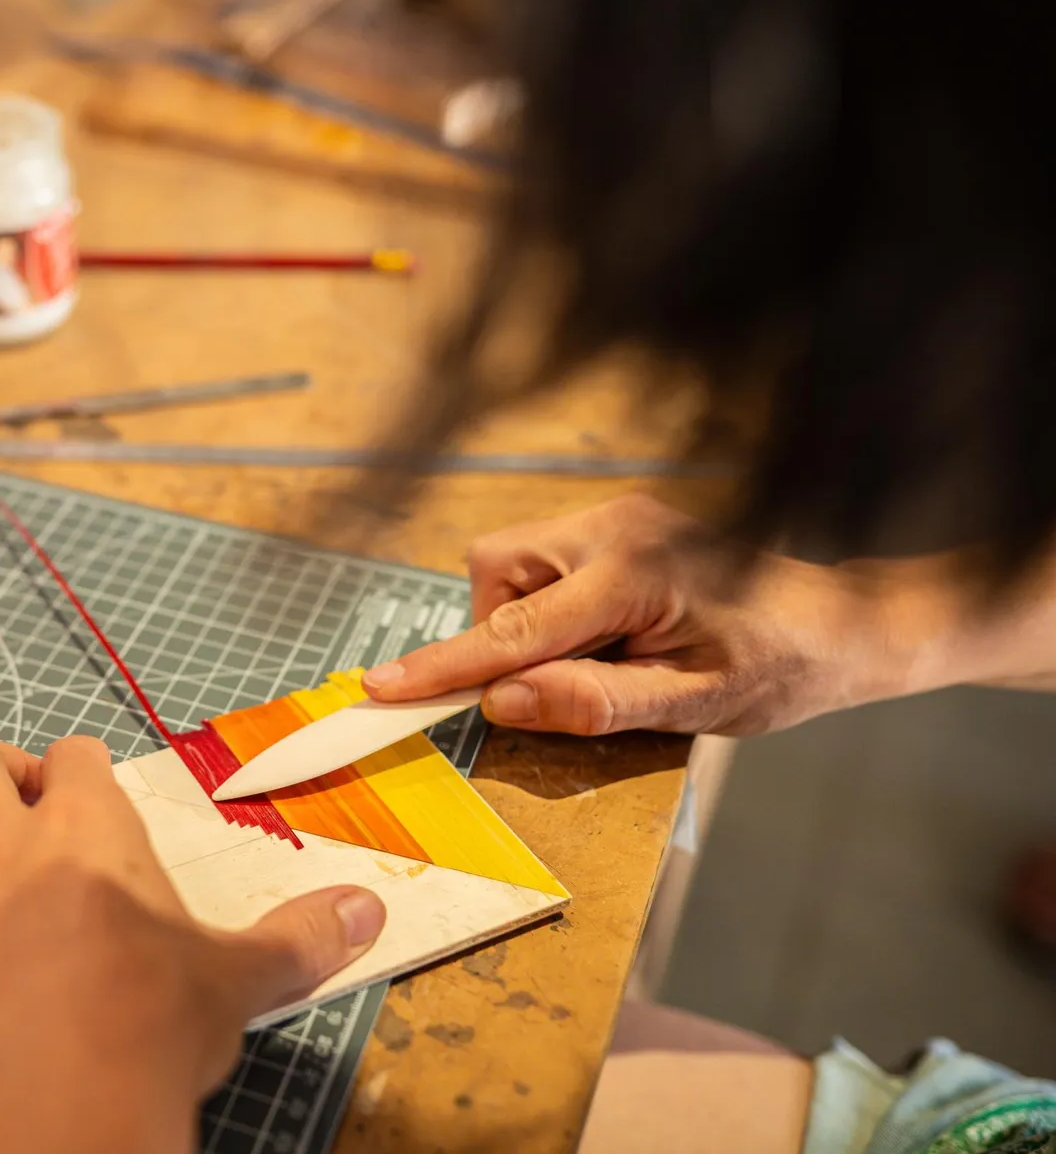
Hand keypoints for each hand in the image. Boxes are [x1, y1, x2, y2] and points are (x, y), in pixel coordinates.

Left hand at [0, 735, 385, 1153]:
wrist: (71, 1123)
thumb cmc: (158, 1035)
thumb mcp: (241, 979)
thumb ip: (302, 937)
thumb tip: (369, 911)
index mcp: (88, 831)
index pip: (74, 752)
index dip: (83, 769)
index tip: (93, 801)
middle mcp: (4, 850)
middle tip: (22, 815)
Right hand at [362, 494, 910, 735]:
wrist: (841, 623)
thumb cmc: (780, 668)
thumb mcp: (693, 706)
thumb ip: (593, 703)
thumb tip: (500, 703)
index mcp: (632, 571)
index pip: (512, 630)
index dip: (443, 665)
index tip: (380, 688)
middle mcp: (611, 526)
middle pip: (495, 573)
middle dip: (497, 634)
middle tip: (549, 686)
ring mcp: (611, 517)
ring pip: (508, 566)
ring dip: (523, 624)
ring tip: (594, 661)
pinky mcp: (613, 524)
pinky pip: (539, 563)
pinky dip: (546, 609)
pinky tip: (602, 637)